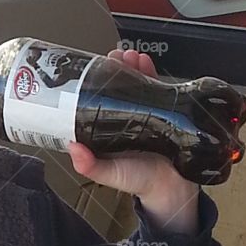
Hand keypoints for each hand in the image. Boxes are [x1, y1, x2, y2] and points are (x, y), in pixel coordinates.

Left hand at [67, 48, 199, 229]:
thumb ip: (91, 165)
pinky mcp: (165, 111)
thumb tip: (72, 148)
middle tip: (114, 58)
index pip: (97, 100)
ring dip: (133, 66)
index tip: (92, 69)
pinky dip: (152, 72)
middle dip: (115, 69)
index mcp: (107, 128)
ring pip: (137, 83)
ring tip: (130, 57)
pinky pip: (158, 88)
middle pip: (117, 87)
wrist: (173, 189)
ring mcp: (146, 112)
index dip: (95, 83)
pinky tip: (146, 62)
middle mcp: (125, 117)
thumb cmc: (138, 181)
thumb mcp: (110, 174)